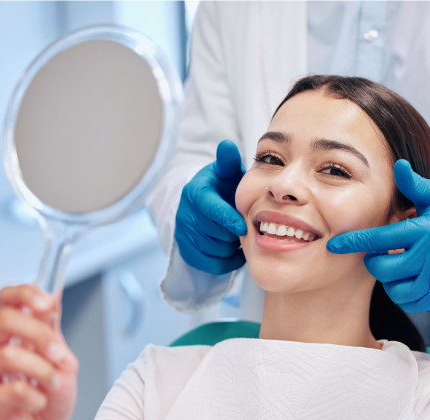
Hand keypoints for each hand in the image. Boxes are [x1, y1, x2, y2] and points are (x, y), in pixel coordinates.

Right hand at [0, 284, 77, 419]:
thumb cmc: (52, 396)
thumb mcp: (62, 358)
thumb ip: (53, 329)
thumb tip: (52, 294)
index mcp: (13, 334)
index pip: (7, 299)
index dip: (24, 293)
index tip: (46, 303)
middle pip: (5, 319)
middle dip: (40, 335)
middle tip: (59, 355)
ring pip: (9, 355)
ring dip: (42, 370)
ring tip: (52, 384)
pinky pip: (13, 390)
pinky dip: (37, 397)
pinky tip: (39, 403)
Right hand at [175, 140, 247, 274]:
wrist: (206, 205)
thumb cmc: (223, 187)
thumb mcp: (226, 172)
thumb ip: (228, 161)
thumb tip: (227, 145)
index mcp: (195, 192)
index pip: (210, 209)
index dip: (228, 219)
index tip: (243, 226)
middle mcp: (184, 213)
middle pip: (216, 233)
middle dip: (234, 232)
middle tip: (246, 227)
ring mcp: (183, 233)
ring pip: (216, 250)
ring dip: (233, 246)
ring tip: (239, 235)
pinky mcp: (186, 251)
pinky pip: (212, 264)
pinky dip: (228, 261)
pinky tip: (235, 249)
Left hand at [327, 160, 429, 312]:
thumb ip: (415, 185)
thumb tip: (398, 165)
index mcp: (425, 231)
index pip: (380, 239)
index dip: (354, 243)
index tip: (334, 245)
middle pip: (383, 269)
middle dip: (375, 261)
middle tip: (383, 252)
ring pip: (394, 289)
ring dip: (389, 279)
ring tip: (399, 265)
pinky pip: (411, 303)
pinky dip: (403, 293)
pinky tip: (409, 279)